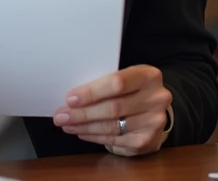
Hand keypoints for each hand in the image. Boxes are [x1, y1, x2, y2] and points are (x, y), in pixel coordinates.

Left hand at [52, 65, 171, 155]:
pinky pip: (115, 140)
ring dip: (84, 127)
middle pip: (113, 108)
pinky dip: (94, 136)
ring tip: (67, 124)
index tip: (70, 98)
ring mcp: (154, 122)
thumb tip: (71, 96)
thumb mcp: (125, 77)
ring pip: (111, 126)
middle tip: (61, 115)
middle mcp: (156, 99)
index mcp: (149, 76)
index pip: (117, 83)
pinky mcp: (147, 142)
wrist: (155, 109)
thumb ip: (105, 82)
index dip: (91, 92)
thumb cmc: (132, 89)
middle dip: (82, 113)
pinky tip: (82, 132)